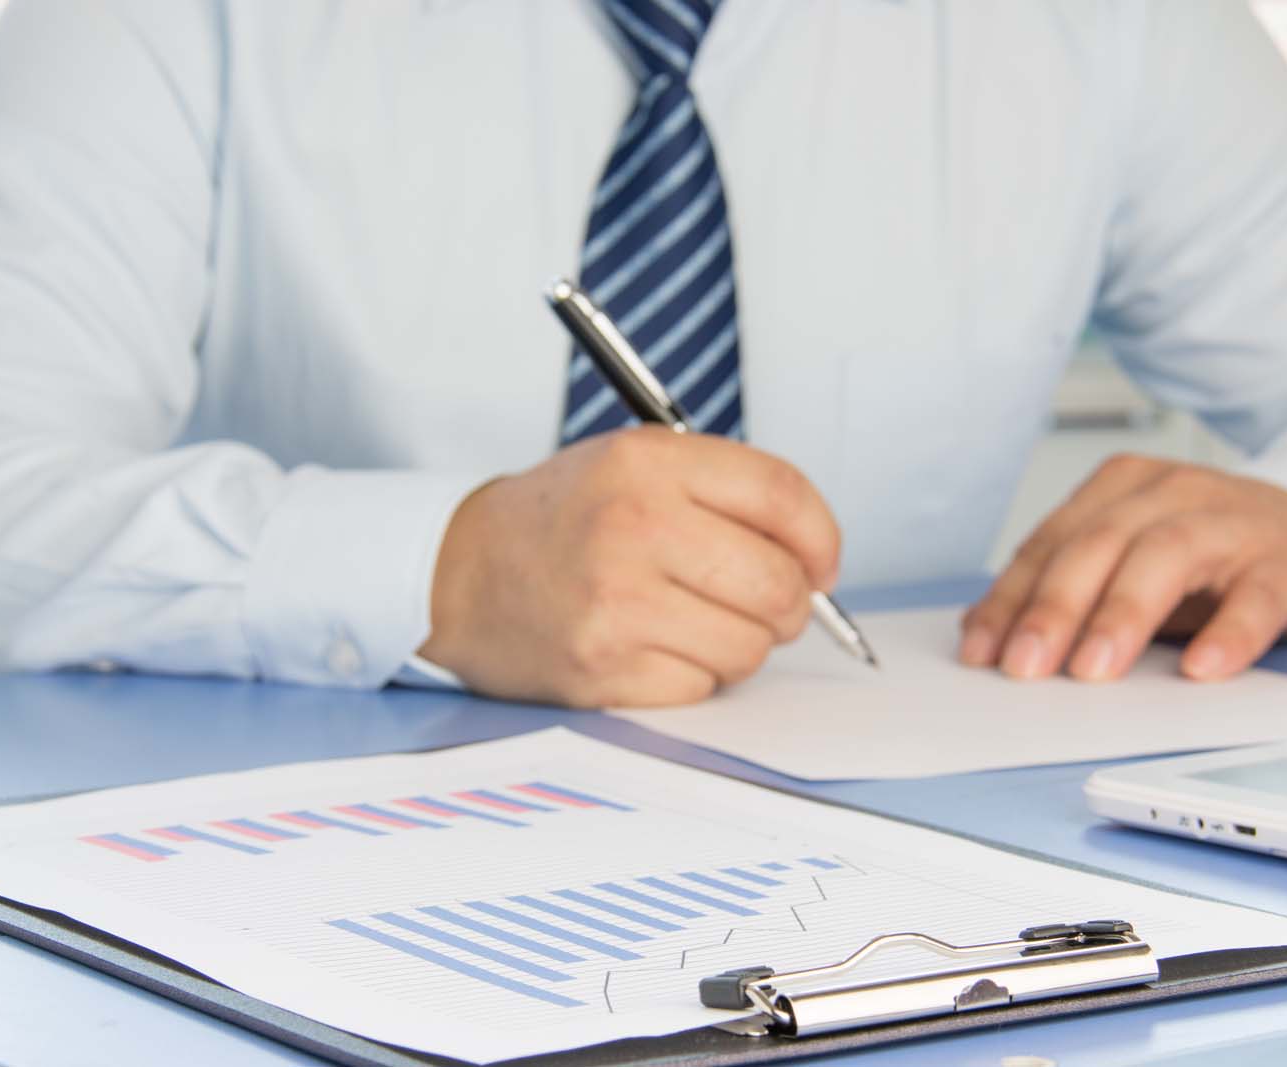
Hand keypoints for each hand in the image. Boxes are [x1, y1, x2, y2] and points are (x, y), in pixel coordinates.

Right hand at [420, 427, 840, 707]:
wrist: (463, 574)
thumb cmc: (566, 520)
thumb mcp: (636, 464)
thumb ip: (727, 493)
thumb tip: (817, 561)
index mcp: (646, 462)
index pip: (781, 496)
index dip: (821, 538)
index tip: (823, 563)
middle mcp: (631, 528)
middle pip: (778, 584)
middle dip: (792, 604)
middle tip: (769, 603)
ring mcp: (615, 605)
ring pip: (749, 647)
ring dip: (742, 643)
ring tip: (698, 621)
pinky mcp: (602, 670)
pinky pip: (702, 687)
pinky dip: (695, 674)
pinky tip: (657, 647)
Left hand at [959, 455, 1286, 682]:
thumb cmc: (1205, 557)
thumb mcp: (1128, 561)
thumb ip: (1068, 588)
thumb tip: (986, 637)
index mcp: (1118, 489)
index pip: (1050, 543)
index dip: (1010, 598)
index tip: (979, 651)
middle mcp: (1169, 493)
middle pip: (1098, 545)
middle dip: (1053, 608)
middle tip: (1023, 667)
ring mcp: (1231, 523)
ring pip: (1166, 557)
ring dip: (1122, 616)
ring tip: (1092, 669)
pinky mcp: (1286, 563)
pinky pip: (1256, 596)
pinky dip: (1228, 633)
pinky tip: (1200, 669)